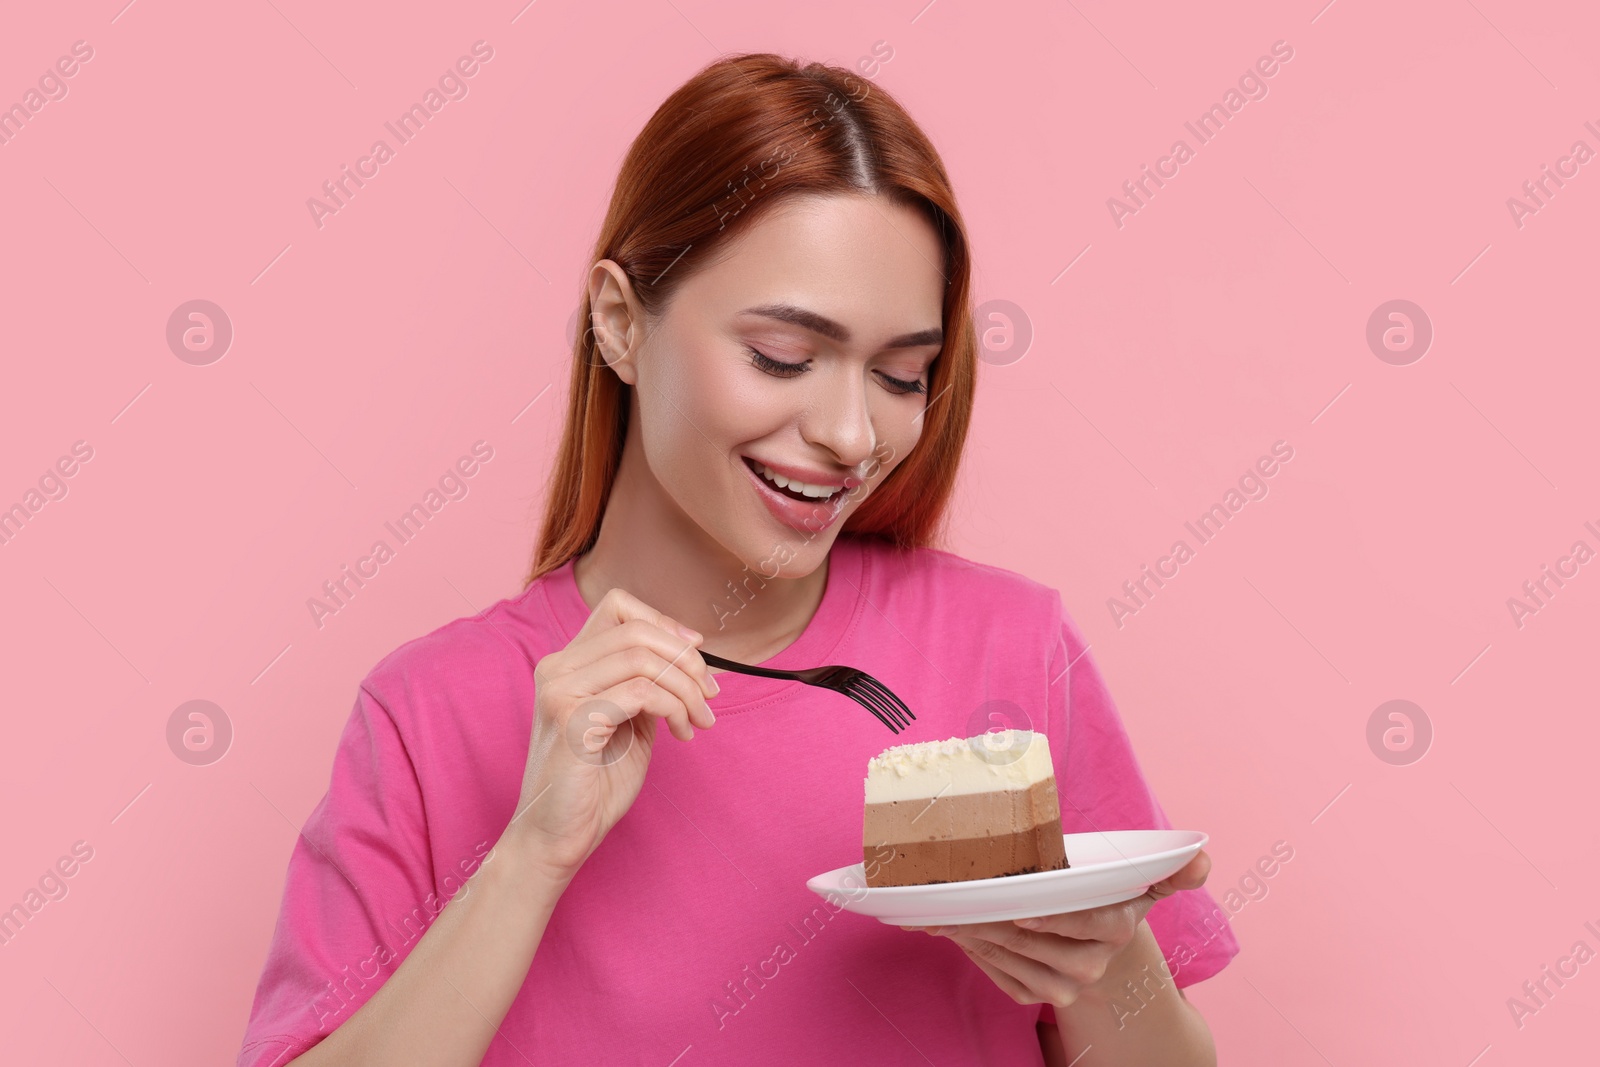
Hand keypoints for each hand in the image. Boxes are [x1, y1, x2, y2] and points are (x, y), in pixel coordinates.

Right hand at [504, 586, 718, 880]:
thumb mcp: (628, 722)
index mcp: (568, 664)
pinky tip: (681, 734)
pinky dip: (675, 708)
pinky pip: (642, 692)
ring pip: (643, 658)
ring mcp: (561, 691)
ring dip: (687, 688)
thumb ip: (645, 686)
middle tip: (710, 696)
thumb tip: (687, 658)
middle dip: (687, 660)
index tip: (696, 652)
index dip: (664, 621)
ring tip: (700, 720)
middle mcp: (558, 668)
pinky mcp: (574, 719)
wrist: (557, 837)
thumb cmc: (593, 785)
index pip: (617, 606)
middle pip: (637, 630)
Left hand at [899, 849, 1210, 1008]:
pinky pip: (996, 973)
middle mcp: (1090, 964)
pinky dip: (970, 950)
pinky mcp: (1034, 994)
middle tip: (955, 893)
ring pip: (1009, 956)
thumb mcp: (1143, 884)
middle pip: (1033, 939)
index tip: (1022, 904)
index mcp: (1115, 929)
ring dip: (972, 931)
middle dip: (991, 916)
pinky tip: (949, 926)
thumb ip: (1171, 872)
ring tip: (942, 906)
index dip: (1052, 916)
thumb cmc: (1110, 902)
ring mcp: (1061, 984)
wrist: (1104, 955)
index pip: (1084, 922)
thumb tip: (1201, 857)